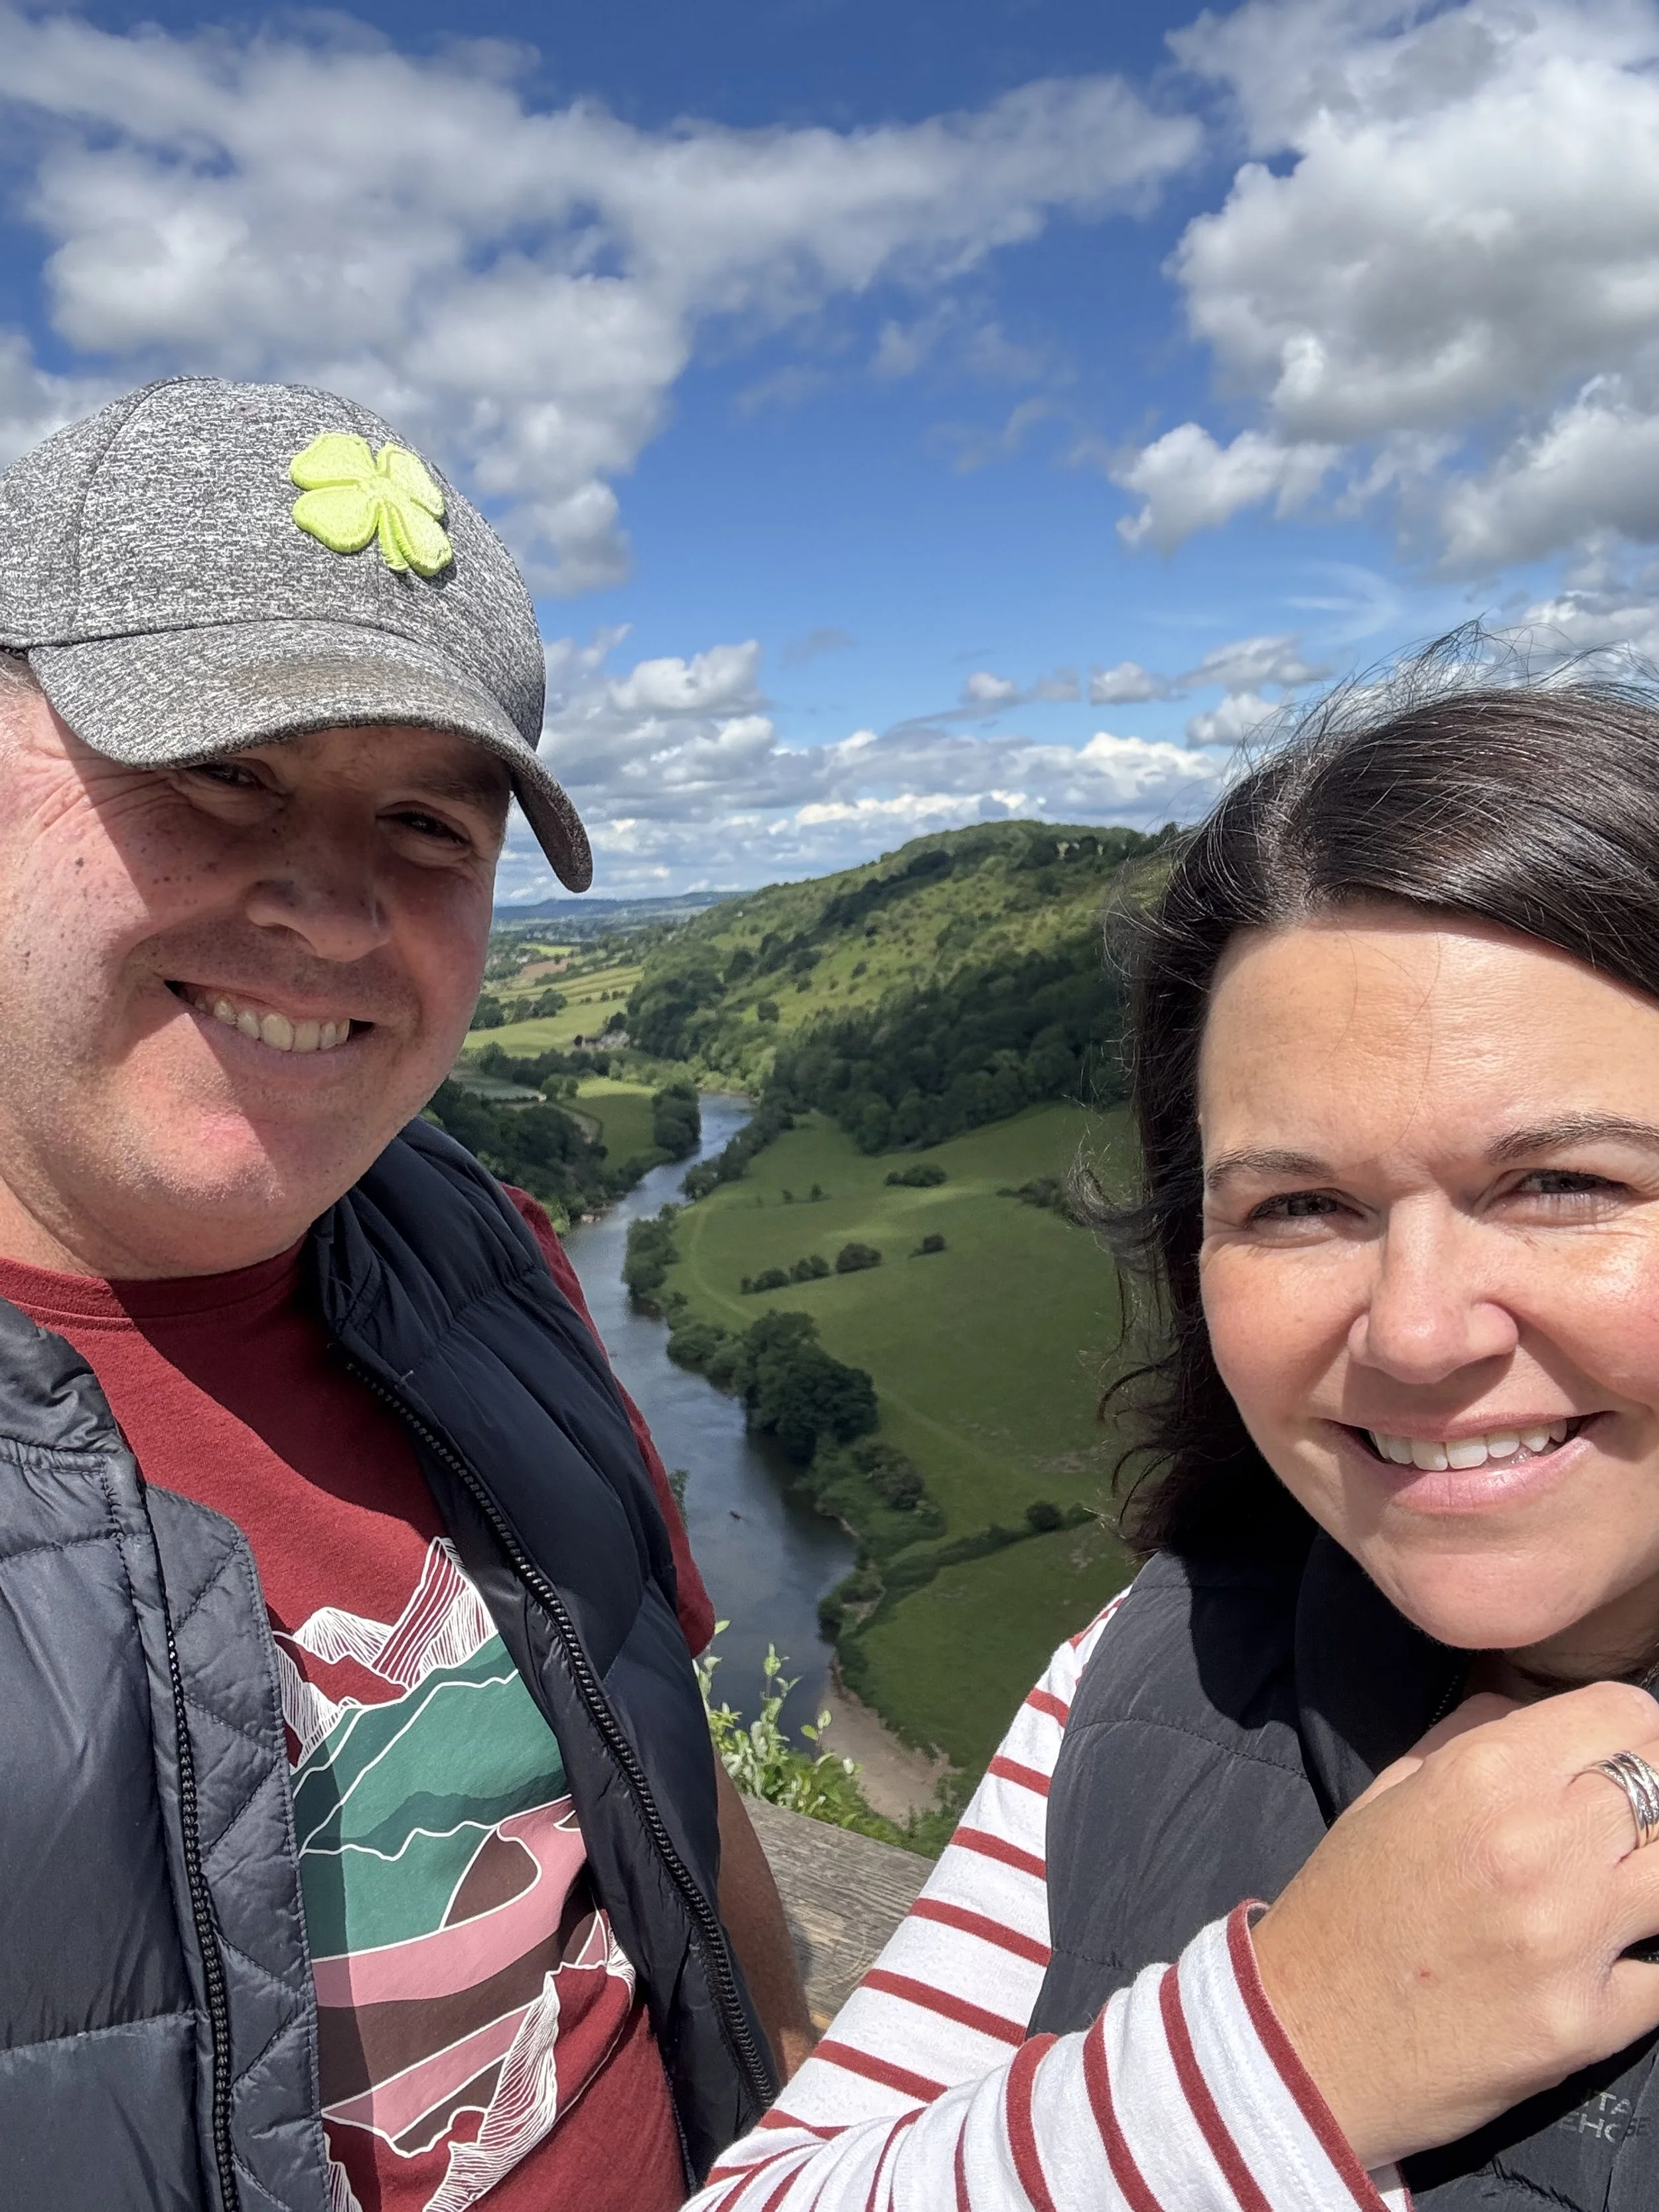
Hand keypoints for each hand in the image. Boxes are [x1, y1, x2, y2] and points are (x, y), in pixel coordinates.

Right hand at [1250, 1682, 1658, 2169]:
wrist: (1308, 2040)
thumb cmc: (1345, 1906)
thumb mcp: (1388, 1791)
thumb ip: (1469, 1735)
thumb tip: (1535, 1709)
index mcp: (1484, 1775)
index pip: (1624, 1715)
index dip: (1633, 1727)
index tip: (1623, 1750)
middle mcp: (1537, 1844)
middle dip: (1648, 1797)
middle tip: (1610, 1829)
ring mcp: (1571, 1938)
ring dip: (1650, 1876)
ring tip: (1618, 1889)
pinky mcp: (1588, 2024)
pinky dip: (1645, 1963)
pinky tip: (1610, 1961)